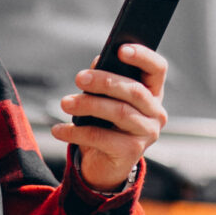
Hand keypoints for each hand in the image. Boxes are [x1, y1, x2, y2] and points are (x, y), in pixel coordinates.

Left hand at [50, 44, 168, 191]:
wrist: (104, 165)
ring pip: (118, 112)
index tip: (121, 49)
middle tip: (79, 78)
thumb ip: (105, 81)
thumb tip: (98, 63)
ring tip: (65, 103)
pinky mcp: (131, 152)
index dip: (143, 57)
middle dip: (104, 81)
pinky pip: (101, 137)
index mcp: (152, 93)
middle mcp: (156, 113)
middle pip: (133, 91)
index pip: (157, 69)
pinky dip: (76, 132)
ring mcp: (146, 133)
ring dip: (88, 105)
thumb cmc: (105, 125)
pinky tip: (58, 129)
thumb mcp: (105, 100)